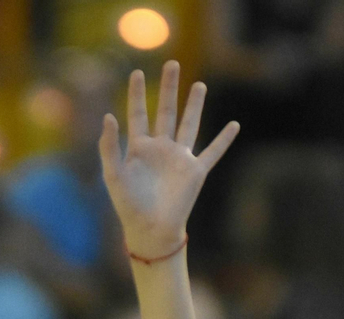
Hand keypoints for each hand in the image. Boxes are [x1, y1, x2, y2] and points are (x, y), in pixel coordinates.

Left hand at [99, 61, 238, 259]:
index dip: (136, 94)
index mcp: (139, 148)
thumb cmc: (128, 206)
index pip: (138, 114)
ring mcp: (179, 159)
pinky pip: (212, 152)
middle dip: (169, 88)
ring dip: (194, 105)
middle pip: (165, 111)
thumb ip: (108, 146)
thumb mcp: (113, 175)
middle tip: (172, 63)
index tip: (136, 72)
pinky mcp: (196, 172)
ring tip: (199, 85)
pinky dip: (224, 140)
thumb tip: (108, 116)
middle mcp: (161, 149)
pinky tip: (235, 125)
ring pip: (189, 124)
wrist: (150, 230)